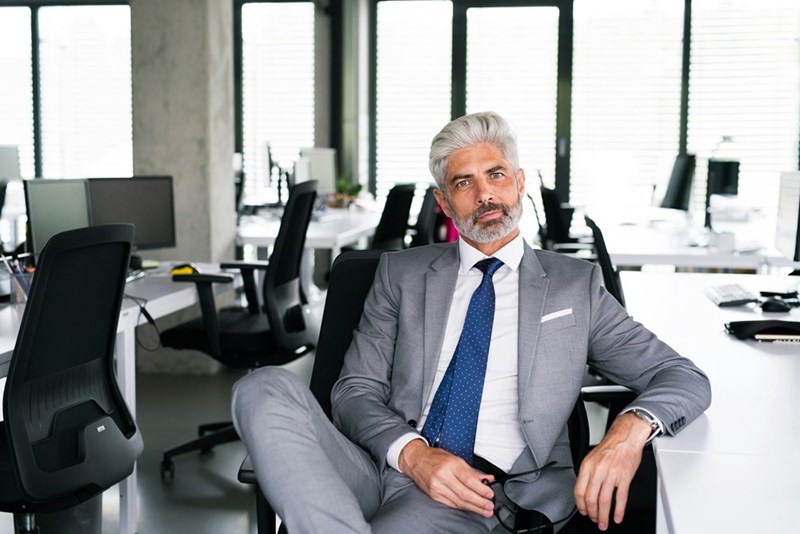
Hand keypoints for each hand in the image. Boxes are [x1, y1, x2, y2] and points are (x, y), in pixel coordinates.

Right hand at [398, 439, 495, 516]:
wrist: (415, 460)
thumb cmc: (435, 457)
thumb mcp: (455, 458)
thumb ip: (472, 471)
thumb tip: (487, 479)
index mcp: (450, 465)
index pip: (469, 480)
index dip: (481, 489)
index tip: (490, 494)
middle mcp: (443, 476)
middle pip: (465, 494)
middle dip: (480, 502)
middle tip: (489, 506)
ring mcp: (437, 487)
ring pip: (458, 501)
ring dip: (473, 507)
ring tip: (484, 510)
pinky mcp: (434, 495)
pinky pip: (451, 504)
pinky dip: (462, 507)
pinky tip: (470, 508)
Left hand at [573, 412, 650, 530]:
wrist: (625, 437)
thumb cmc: (610, 447)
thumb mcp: (592, 458)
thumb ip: (587, 474)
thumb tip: (584, 492)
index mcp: (587, 466)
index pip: (579, 490)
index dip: (580, 505)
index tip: (583, 511)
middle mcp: (598, 470)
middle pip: (591, 498)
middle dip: (592, 513)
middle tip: (594, 520)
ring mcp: (612, 474)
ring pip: (604, 501)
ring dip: (603, 515)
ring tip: (604, 523)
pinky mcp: (625, 477)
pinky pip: (620, 498)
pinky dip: (618, 511)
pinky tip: (617, 517)